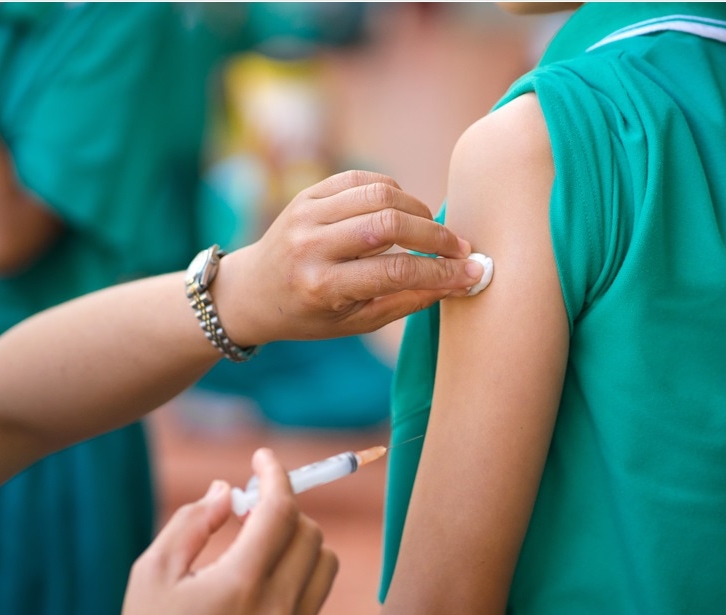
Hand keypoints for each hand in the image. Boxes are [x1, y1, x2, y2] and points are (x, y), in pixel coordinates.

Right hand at [118, 448, 336, 614]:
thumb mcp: (151, 577)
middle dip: (282, 509)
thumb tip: (227, 489)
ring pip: (324, 562)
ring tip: (259, 544)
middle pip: (309, 531)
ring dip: (298, 540)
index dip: (274, 474)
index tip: (262, 458)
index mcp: (241, 586)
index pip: (280, 510)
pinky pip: (316, 594)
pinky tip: (263, 577)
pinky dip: (300, 572)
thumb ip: (192, 523)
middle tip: (249, 510)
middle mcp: (278, 610)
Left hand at [211, 170, 485, 342]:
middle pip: (389, 225)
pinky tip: (404, 212)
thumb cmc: (310, 314)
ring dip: (418, 210)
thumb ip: (407, 300)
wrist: (253, 289)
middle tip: (459, 249)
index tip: (472, 272)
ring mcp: (306, 213)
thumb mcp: (356, 322)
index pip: (394, 272)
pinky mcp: (308, 192)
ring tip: (433, 231)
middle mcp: (311, 245)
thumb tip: (458, 282)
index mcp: (322, 287)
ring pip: (380, 195)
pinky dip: (393, 191)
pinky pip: (362, 180)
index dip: (440, 272)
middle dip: (435, 235)